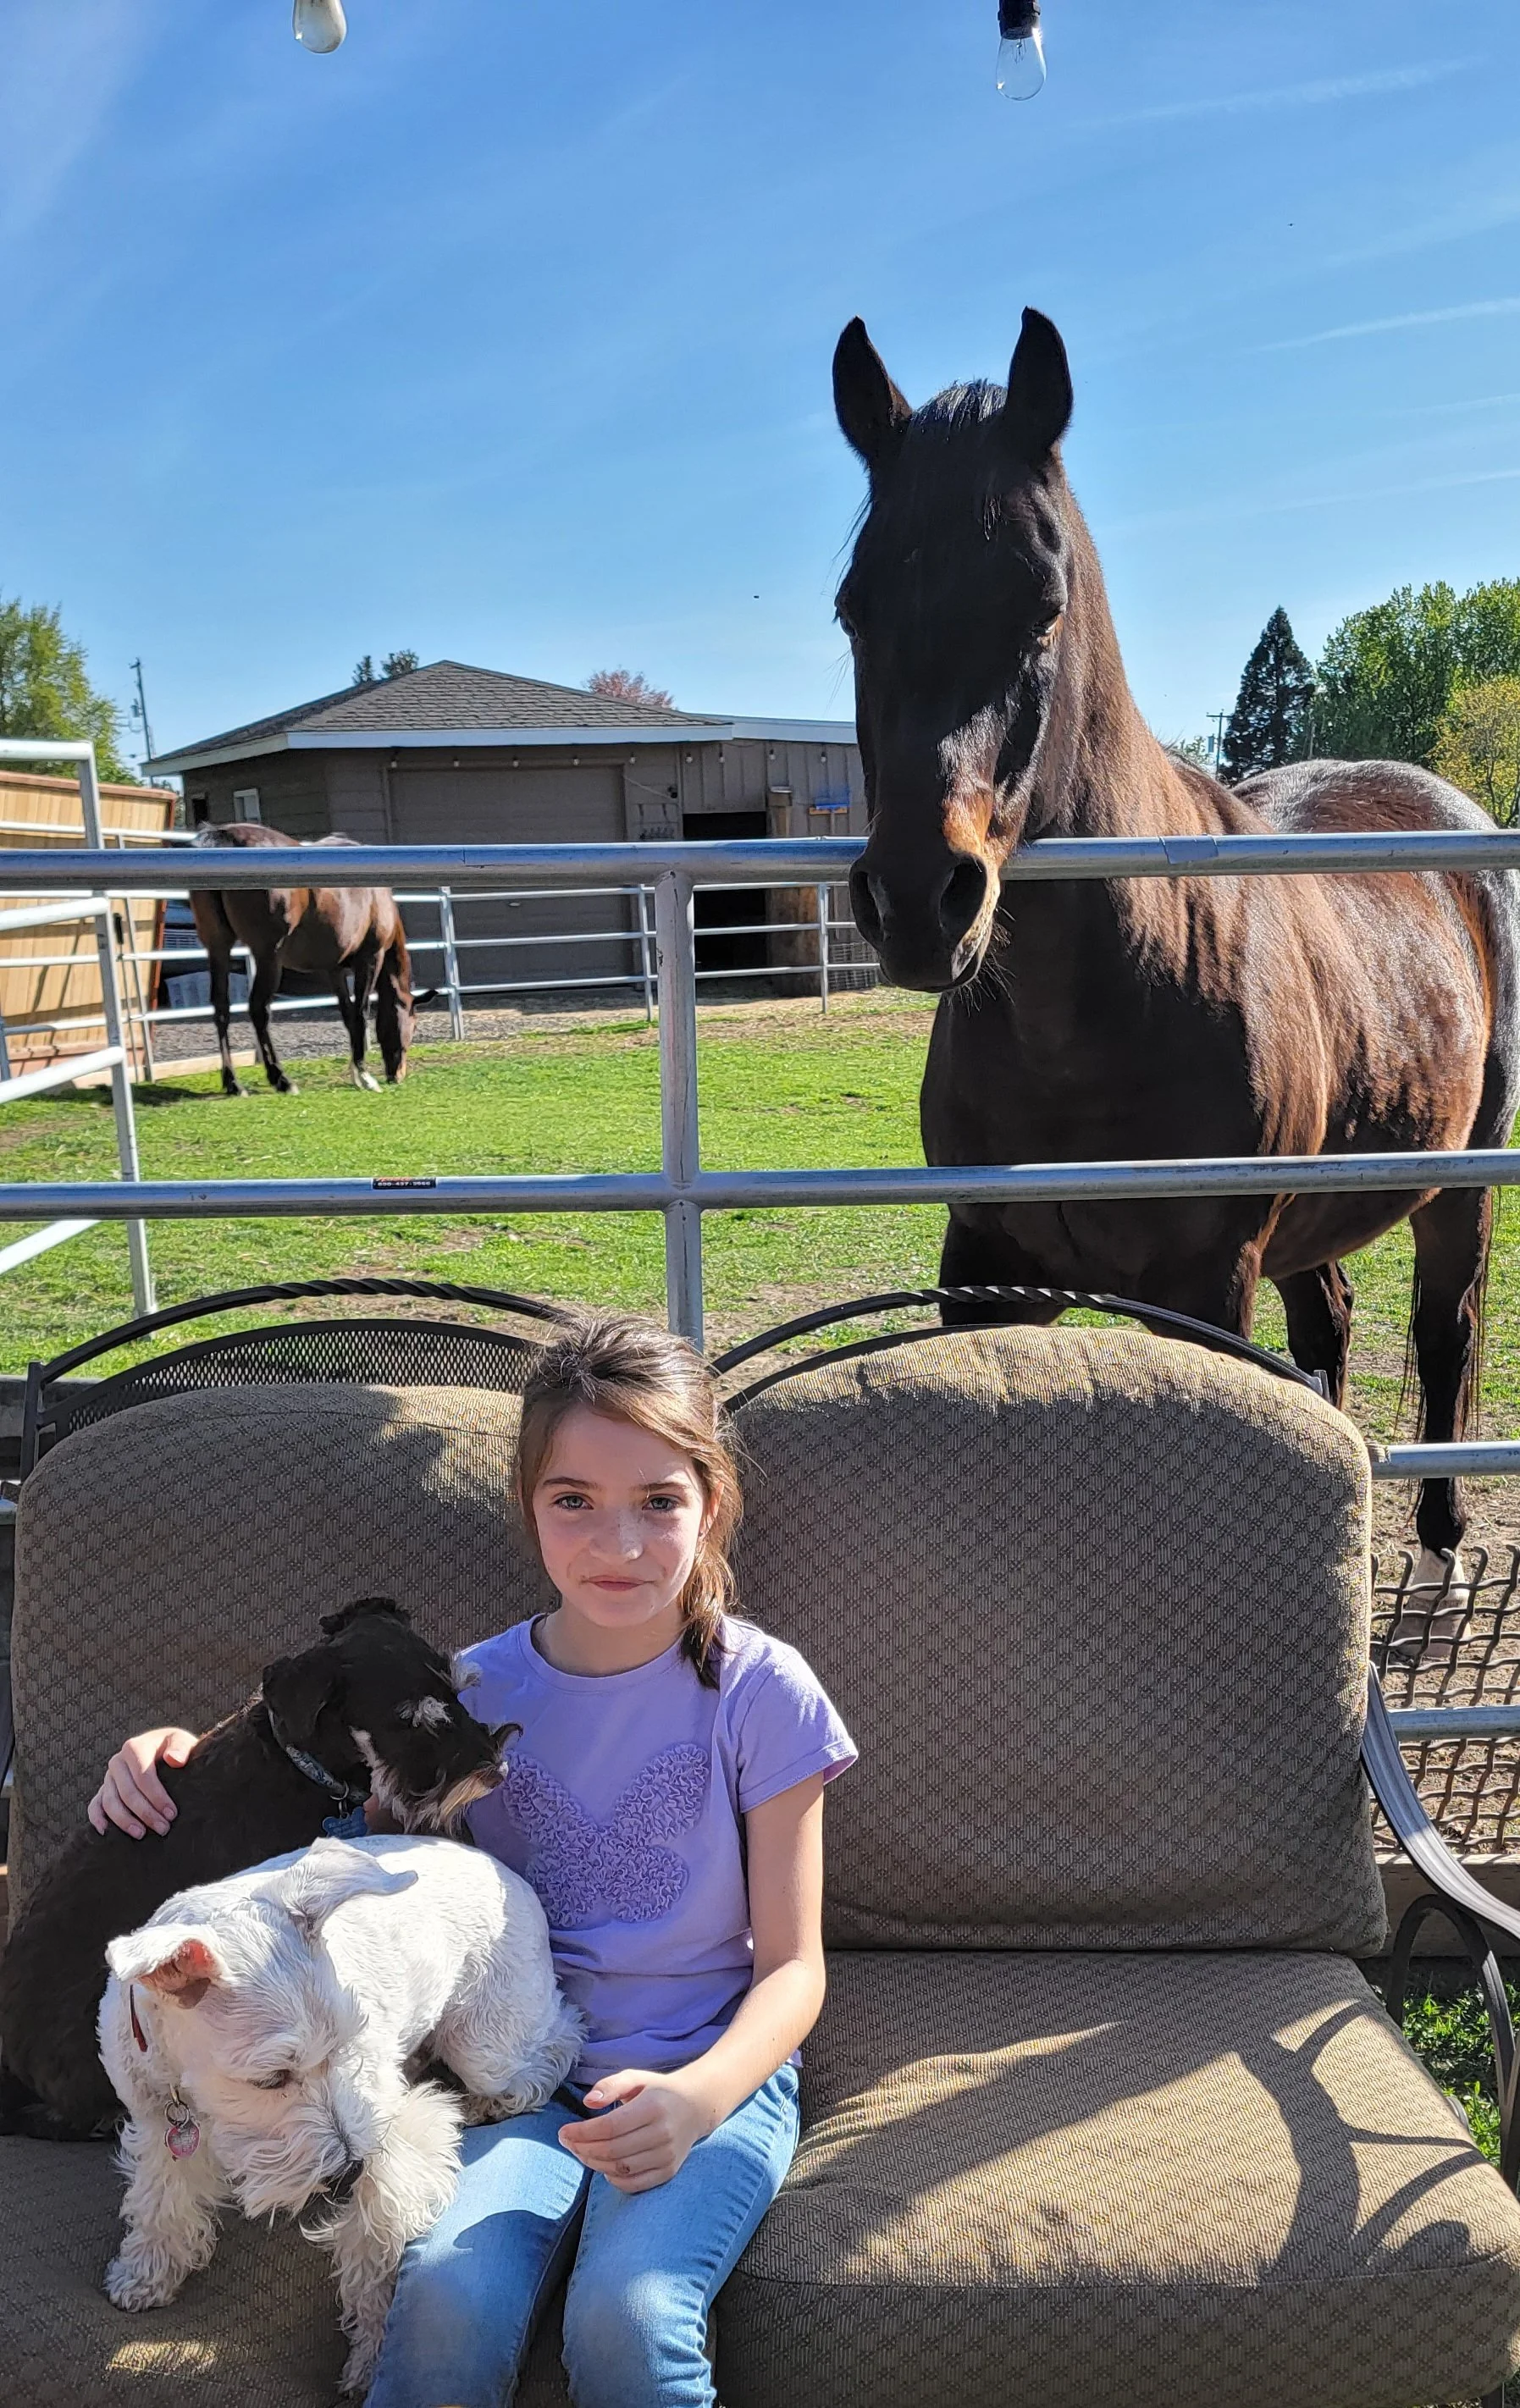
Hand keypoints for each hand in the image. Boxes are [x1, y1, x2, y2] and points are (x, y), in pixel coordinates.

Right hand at [87, 1728, 197, 1837]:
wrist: (165, 1752)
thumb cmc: (175, 1750)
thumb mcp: (181, 1742)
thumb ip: (181, 1748)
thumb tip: (173, 1759)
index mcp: (134, 1748)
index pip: (143, 1777)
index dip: (157, 1797)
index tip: (171, 1814)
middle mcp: (117, 1761)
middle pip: (127, 1792)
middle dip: (146, 1813)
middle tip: (163, 1829)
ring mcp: (108, 1777)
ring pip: (110, 1802)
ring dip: (125, 1821)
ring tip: (141, 1834)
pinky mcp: (104, 1790)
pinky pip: (95, 1805)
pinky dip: (97, 1818)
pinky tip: (106, 1832)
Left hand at [559, 2070, 713, 2193]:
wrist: (696, 2106)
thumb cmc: (658, 2091)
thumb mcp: (635, 2078)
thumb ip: (610, 2085)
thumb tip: (587, 2101)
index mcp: (653, 2107)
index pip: (610, 2127)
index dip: (582, 2132)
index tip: (563, 2131)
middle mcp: (662, 2133)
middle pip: (612, 2149)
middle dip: (583, 2148)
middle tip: (567, 2143)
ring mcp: (667, 2155)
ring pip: (621, 2168)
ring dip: (594, 2163)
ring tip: (581, 2152)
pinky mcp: (668, 2171)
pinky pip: (635, 2183)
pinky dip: (614, 2179)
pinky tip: (603, 2167)